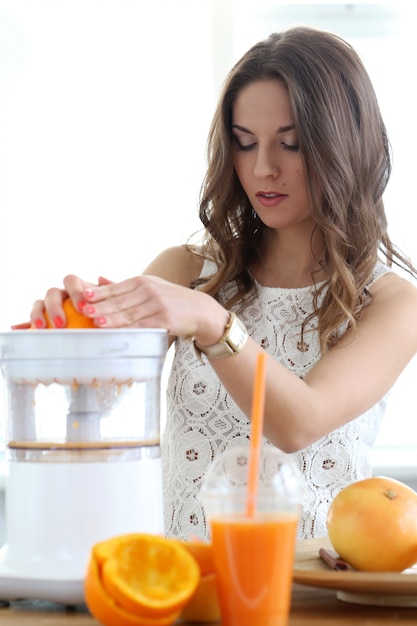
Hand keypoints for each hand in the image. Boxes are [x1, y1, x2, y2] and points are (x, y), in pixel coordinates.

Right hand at [13, 274, 104, 329]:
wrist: (99, 322)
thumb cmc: (105, 312)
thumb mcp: (110, 302)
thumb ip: (108, 291)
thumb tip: (101, 278)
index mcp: (77, 287)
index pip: (72, 281)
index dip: (76, 292)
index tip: (83, 308)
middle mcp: (62, 294)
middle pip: (52, 293)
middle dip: (55, 307)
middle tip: (61, 323)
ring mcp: (50, 306)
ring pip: (39, 304)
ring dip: (38, 315)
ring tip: (42, 328)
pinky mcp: (43, 319)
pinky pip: (31, 320)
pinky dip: (25, 325)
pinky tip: (19, 330)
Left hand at [81, 274, 228, 344]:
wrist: (200, 311)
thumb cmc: (172, 300)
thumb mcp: (150, 286)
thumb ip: (123, 285)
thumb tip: (98, 278)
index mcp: (142, 281)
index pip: (116, 287)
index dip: (98, 293)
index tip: (81, 296)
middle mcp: (149, 291)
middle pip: (120, 300)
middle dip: (101, 306)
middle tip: (82, 310)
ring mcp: (157, 305)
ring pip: (130, 314)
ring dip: (112, 319)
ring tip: (96, 322)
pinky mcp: (165, 320)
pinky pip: (143, 327)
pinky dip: (129, 331)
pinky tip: (119, 334)